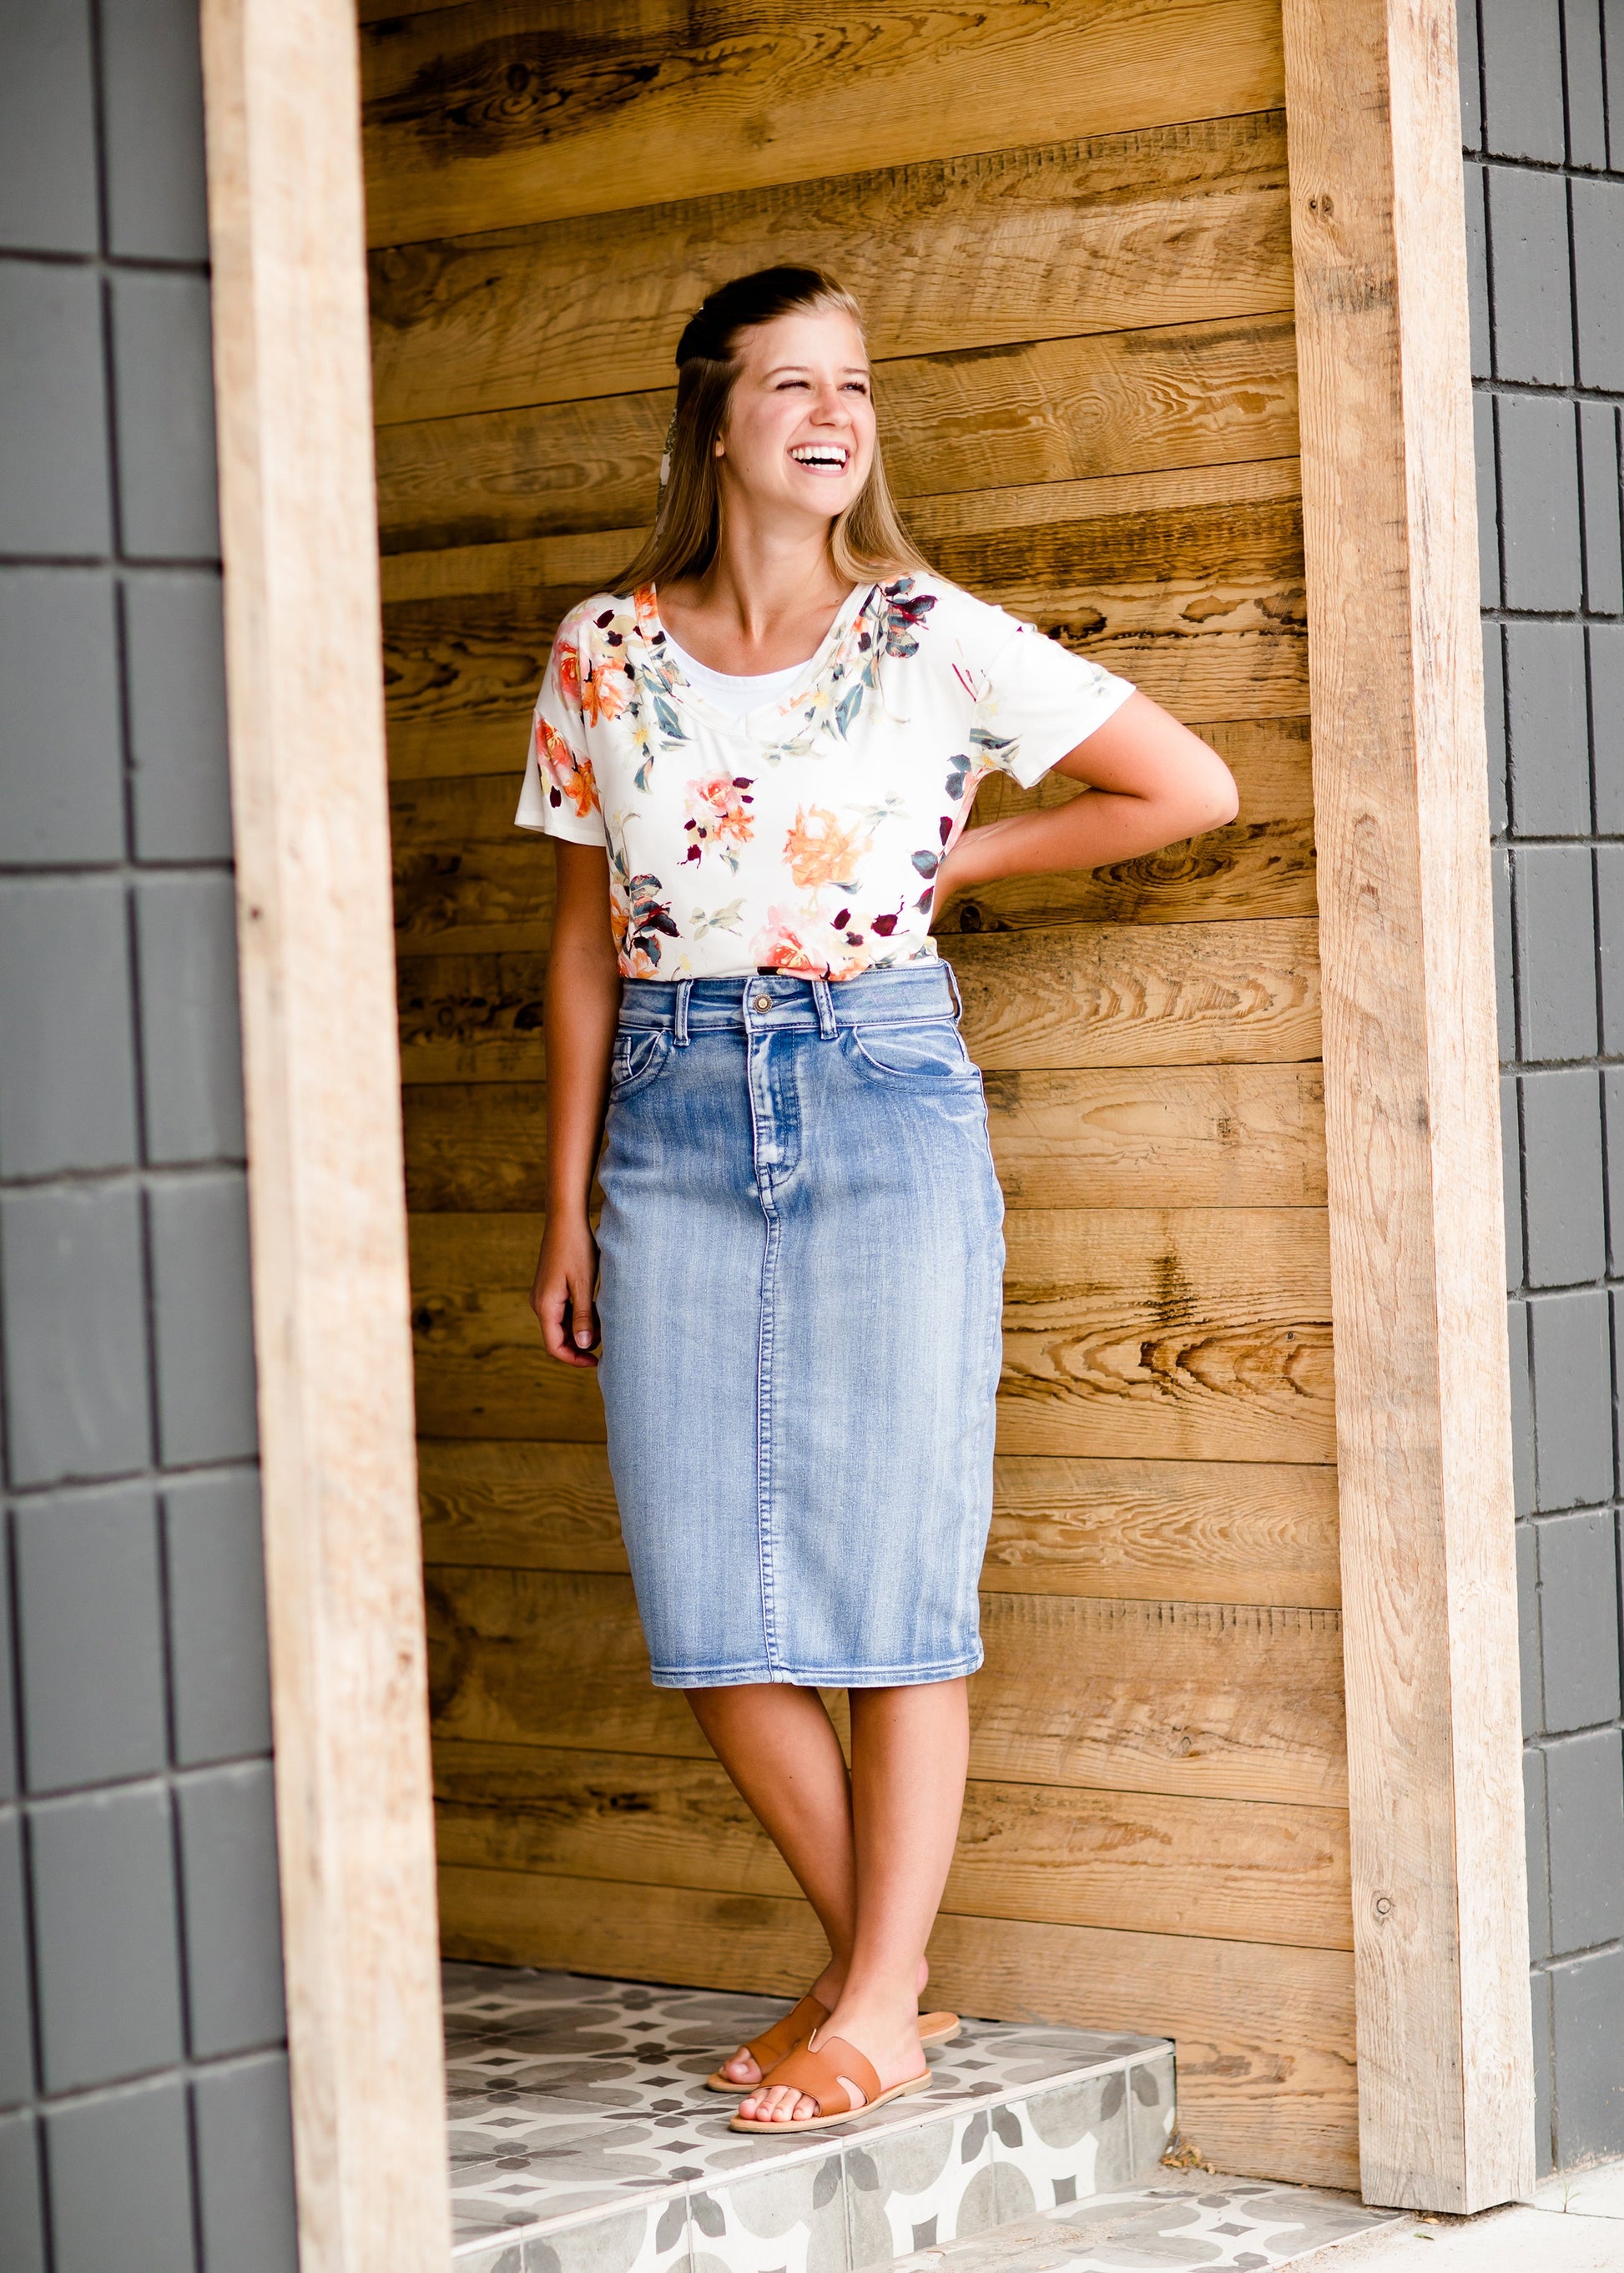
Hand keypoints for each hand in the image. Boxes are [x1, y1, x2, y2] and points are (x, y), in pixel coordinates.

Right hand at [531, 1217, 600, 1365]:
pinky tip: (596, 1309)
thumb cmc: (576, 1248)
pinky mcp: (550, 1287)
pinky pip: (562, 1311)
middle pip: (557, 1337)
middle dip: (580, 1344)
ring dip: (581, 1330)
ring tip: (604, 1323)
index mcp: (545, 1306)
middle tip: (606, 1340)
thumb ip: (583, 1317)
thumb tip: (582, 1345)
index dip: (575, 1359)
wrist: (565, 1218)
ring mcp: (544, 1294)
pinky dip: (578, 1316)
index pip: (555, 1346)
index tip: (596, 1361)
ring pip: (561, 1324)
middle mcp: (539, 1303)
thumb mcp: (583, 1284)